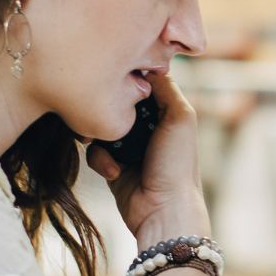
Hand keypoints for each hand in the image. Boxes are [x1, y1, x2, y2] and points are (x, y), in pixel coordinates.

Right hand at [86, 70, 210, 244]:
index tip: (113, 79)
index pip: (141, 83)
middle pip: (117, 103)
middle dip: (107, 109)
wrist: (163, 211)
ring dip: (101, 136)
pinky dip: (101, 159)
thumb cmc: (176, 165)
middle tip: (100, 113)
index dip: (127, 80)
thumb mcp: (179, 117)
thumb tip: (146, 64)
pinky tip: (114, 172)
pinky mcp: (113, 163)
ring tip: (101, 144)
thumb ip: (165, 87)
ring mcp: (129, 145)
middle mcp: (148, 125)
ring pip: (102, 125)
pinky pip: (95, 151)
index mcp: (166, 110)